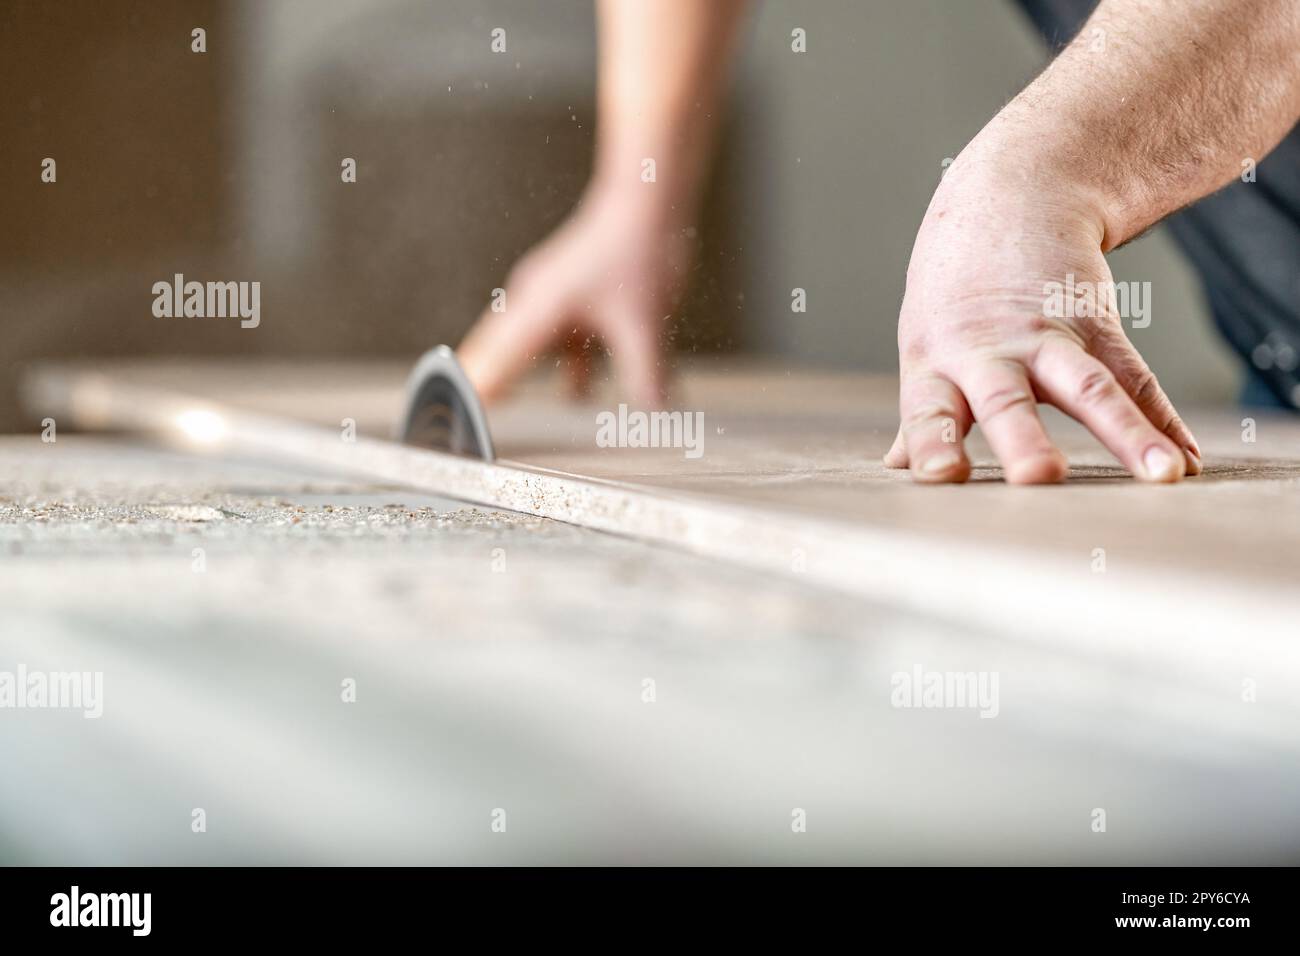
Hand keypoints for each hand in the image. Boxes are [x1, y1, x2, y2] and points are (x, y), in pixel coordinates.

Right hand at [458, 186, 691, 406]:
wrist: (647, 198)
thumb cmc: (639, 247)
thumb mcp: (645, 322)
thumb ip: (645, 373)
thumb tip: (652, 414)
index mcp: (538, 309)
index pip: (492, 364)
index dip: (471, 395)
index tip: (453, 423)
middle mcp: (532, 301)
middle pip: (489, 352)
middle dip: (472, 385)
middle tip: (446, 419)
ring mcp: (547, 296)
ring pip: (516, 344)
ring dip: (507, 374)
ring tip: (494, 406)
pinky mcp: (568, 294)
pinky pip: (552, 338)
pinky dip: (555, 365)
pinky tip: (577, 394)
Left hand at [885, 141, 1201, 483]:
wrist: (1012, 196)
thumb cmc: (957, 291)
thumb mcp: (925, 345)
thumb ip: (922, 414)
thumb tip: (899, 466)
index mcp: (935, 364)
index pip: (928, 412)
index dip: (932, 444)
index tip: (941, 477)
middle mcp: (990, 353)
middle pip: (1006, 400)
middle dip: (1022, 440)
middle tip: (1037, 477)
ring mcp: (1048, 338)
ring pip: (1090, 388)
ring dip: (1127, 434)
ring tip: (1161, 476)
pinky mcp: (1097, 326)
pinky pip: (1136, 379)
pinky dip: (1162, 423)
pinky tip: (1182, 461)